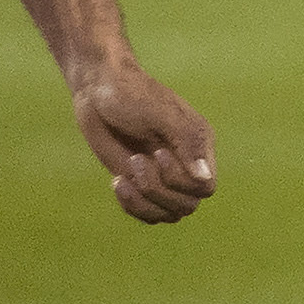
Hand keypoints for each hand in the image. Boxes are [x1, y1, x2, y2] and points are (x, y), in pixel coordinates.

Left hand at [71, 61, 216, 222]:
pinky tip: (117, 182)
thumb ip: (188, 144)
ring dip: (143, 202)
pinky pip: (147, 213)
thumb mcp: (162, 113)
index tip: (158, 153)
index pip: (205, 187)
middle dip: (158, 191)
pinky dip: (132, 206)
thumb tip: (205, 179)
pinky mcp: (139, 183)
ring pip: (168, 214)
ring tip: (123, 177)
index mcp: (198, 147)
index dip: (181, 181)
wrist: (98, 89)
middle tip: (135, 161)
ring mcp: (161, 177)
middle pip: (187, 205)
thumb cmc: (132, 94)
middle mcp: (184, 165)